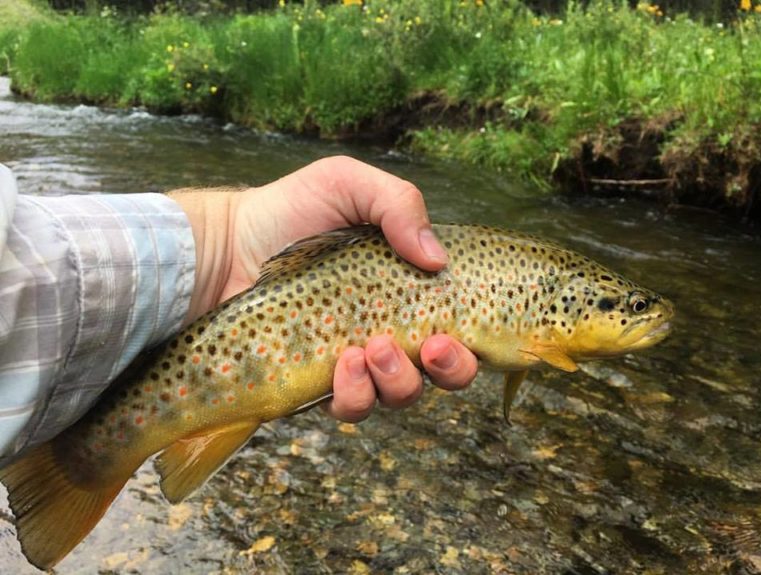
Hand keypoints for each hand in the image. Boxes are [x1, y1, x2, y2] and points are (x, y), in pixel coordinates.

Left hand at [170, 156, 477, 421]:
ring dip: (398, 381)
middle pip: (441, 372)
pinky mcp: (319, 382)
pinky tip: (342, 364)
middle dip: (450, 370)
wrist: (225, 246)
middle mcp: (390, 328)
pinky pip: (352, 405)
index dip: (468, 343)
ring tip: (371, 348)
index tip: (453, 334)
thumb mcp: (346, 184)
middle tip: (431, 347)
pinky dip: (356, 393)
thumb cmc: (289, 211)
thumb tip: (437, 258)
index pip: (457, 326)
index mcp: (406, 288)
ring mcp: (356, 360)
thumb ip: (398, 203)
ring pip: (400, 395)